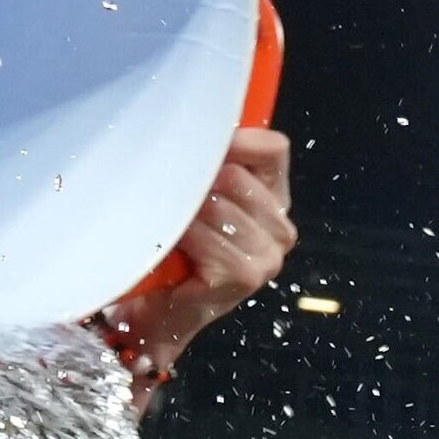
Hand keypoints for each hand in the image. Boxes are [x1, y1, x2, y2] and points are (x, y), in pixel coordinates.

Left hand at [98, 126, 295, 393]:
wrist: (157, 315)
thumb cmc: (173, 254)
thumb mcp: (196, 198)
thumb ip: (208, 164)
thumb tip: (195, 122)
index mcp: (274, 203)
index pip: (272, 149)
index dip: (235, 140)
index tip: (198, 147)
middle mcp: (281, 230)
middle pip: (238, 174)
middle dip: (195, 184)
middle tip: (170, 202)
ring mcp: (268, 256)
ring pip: (219, 202)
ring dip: (183, 213)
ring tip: (169, 228)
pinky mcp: (245, 274)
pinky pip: (207, 233)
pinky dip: (181, 237)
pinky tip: (173, 248)